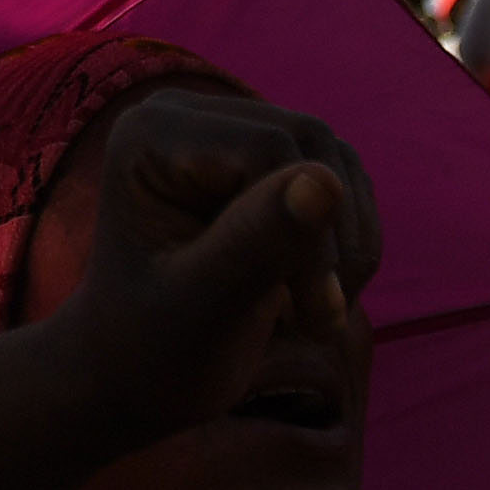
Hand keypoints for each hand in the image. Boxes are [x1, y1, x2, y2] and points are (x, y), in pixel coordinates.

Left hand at [45, 86, 375, 444]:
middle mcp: (187, 115)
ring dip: (349, 245)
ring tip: (312, 315)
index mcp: (151, 134)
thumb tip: (325, 181)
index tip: (311, 317)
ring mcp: (229, 132)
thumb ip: (255, 243)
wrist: (139, 374)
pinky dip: (351, 244)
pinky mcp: (266, 163)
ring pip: (337, 161)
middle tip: (318, 321)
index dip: (308, 231)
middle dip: (332, 239)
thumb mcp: (201, 308)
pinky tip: (314, 295)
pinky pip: (343, 183)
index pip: (268, 149)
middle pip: (309, 145)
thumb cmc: (152, 350)